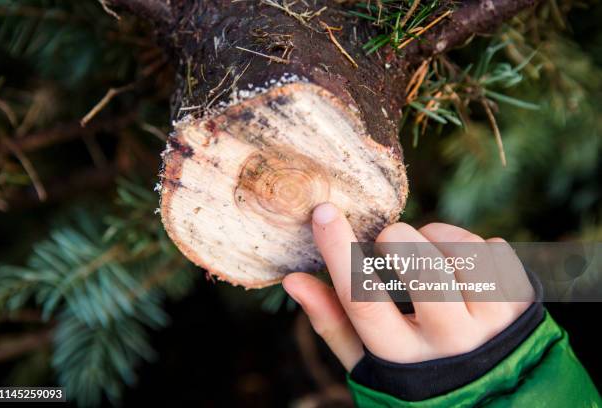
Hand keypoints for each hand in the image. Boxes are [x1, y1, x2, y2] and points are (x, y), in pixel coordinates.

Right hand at [282, 203, 533, 370]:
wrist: (488, 397)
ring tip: (428, 251)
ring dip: (436, 236)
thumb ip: (332, 321)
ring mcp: (493, 325)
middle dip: (397, 237)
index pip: (364, 300)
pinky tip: (461, 265)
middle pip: (421, 267)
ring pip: (462, 252)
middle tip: (390, 238)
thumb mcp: (368, 359)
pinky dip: (470, 244)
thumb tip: (292, 280)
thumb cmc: (414, 371)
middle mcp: (450, 344)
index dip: (341, 252)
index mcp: (401, 360)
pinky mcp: (522, 306)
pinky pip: (493, 250)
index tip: (325, 212)